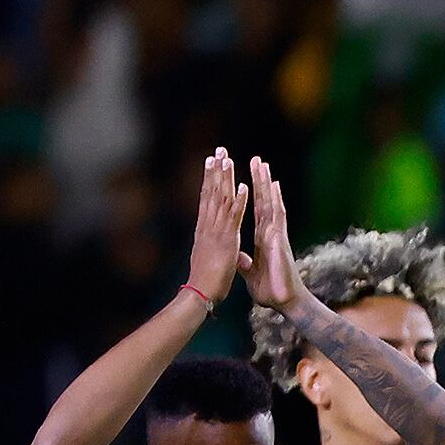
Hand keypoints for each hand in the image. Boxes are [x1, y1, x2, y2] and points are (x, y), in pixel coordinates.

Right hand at [185, 150, 247, 303]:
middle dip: (215, 170)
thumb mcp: (208, 255)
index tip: (212, 161)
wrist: (200, 294)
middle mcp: (208, 225)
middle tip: (218, 150)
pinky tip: (243, 186)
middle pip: (211, 192)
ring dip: (225, 179)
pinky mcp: (228, 241)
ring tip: (228, 159)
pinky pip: (235, 218)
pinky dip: (239, 201)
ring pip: (221, 200)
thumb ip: (210, 244)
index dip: (209, 178)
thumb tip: (208, 238)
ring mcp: (217, 232)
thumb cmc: (205, 279)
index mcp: (205, 228)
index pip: (207, 198)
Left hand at [242, 157, 298, 310]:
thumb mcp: (251, 273)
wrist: (284, 301)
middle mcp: (270, 232)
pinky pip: (276, 214)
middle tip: (255, 159)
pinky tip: (272, 184)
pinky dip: (274, 199)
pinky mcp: (279, 238)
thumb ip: (246, 262)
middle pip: (263, 201)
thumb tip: (240, 256)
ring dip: (265, 182)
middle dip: (258, 180)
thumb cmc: (271, 290)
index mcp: (263, 239)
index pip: (256, 211)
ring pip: (270, 202)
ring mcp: (276, 233)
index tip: (247, 177)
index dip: (251, 194)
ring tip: (261, 163)